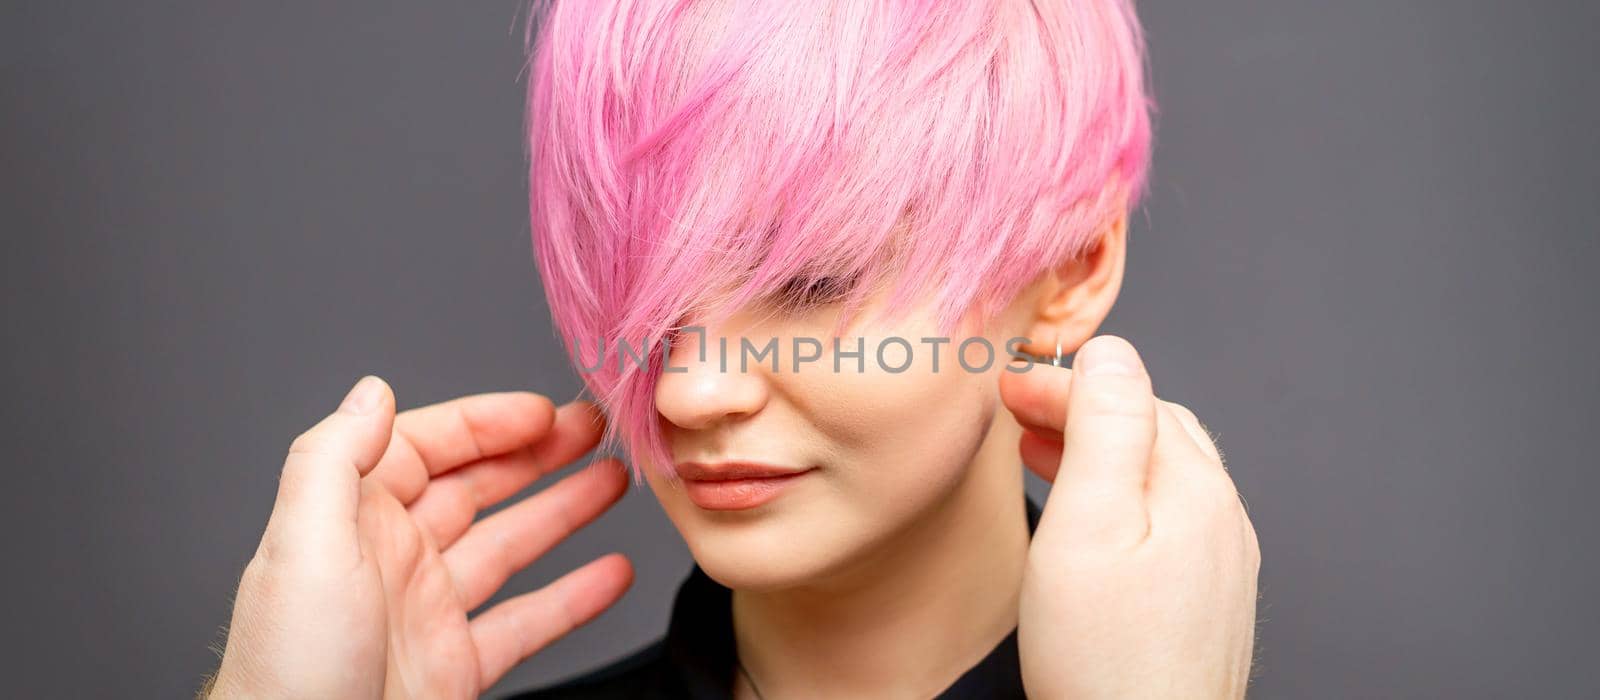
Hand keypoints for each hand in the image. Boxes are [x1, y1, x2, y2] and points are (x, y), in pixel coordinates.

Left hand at [208, 376, 632, 698]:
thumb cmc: (287, 671)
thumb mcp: (303, 547)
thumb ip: (332, 459)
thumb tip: (371, 392)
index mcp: (354, 519)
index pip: (427, 446)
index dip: (487, 422)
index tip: (542, 410)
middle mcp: (393, 558)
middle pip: (478, 486)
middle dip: (538, 453)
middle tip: (595, 431)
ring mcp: (427, 612)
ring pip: (510, 545)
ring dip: (565, 510)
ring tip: (616, 482)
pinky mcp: (454, 666)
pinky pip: (526, 621)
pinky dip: (573, 597)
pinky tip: (609, 575)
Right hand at [1001, 336, 1259, 698]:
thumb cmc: (1104, 660)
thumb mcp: (1089, 525)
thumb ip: (1103, 429)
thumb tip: (1111, 350)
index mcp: (1195, 487)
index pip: (1128, 395)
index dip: (1062, 380)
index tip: (1007, 384)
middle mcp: (1221, 517)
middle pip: (1152, 426)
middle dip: (1083, 405)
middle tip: (1017, 409)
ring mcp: (1220, 561)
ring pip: (1160, 471)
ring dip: (1101, 445)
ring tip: (1041, 448)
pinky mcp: (1206, 599)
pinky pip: (1167, 515)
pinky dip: (1121, 490)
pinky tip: (1088, 514)